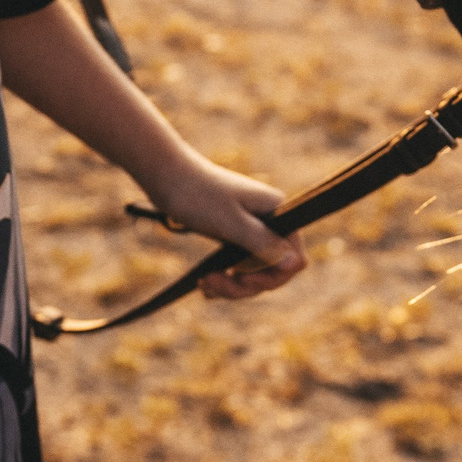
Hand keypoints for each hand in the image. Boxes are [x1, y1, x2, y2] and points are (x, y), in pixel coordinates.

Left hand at [146, 151, 306, 304]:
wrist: (166, 176)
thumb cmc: (197, 194)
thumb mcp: (231, 222)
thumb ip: (263, 243)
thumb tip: (295, 263)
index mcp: (277, 213)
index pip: (294, 258)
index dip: (273, 276)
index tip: (243, 279)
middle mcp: (269, 222)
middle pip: (272, 270)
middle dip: (244, 284)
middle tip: (212, 282)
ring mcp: (252, 229)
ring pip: (254, 272)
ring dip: (231, 285)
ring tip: (204, 283)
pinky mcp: (235, 235)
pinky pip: (239, 266)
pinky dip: (224, 279)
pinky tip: (205, 282)